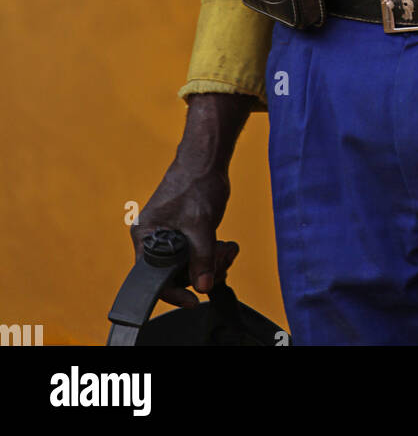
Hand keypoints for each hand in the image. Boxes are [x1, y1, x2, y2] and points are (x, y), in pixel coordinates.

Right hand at [129, 91, 254, 307]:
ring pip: (188, 266)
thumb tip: (204, 286)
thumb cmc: (196, 183)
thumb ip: (201, 258)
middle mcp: (153, 239)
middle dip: (201, 273)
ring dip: (211, 264)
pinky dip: (212, 255)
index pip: (153, 279)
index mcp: (146, 237)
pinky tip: (226, 246)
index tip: (193, 301)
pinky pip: (196, 255)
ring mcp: (169, 236)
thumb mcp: (200, 225)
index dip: (174, 293)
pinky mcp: (184, 233)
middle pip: (174, 274)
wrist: (207, 159)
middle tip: (222, 264)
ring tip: (228, 251)